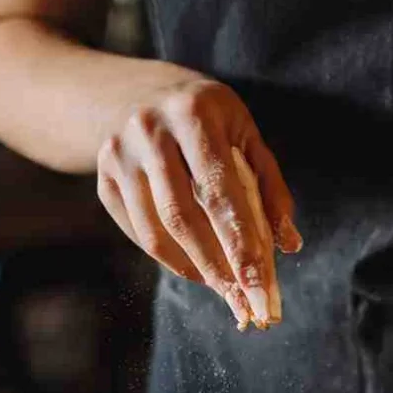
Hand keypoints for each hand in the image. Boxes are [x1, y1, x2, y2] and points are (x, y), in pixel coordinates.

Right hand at [96, 76, 301, 327]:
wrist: (130, 91)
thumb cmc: (204, 115)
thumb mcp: (242, 131)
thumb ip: (269, 184)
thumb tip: (289, 243)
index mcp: (193, 114)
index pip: (219, 190)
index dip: (240, 241)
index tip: (258, 283)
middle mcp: (149, 132)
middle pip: (182, 217)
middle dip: (216, 266)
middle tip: (242, 301)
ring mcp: (118, 156)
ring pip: (156, 231)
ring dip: (192, 267)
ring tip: (222, 287)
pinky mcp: (103, 180)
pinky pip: (138, 232)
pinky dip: (169, 257)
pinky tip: (194, 267)